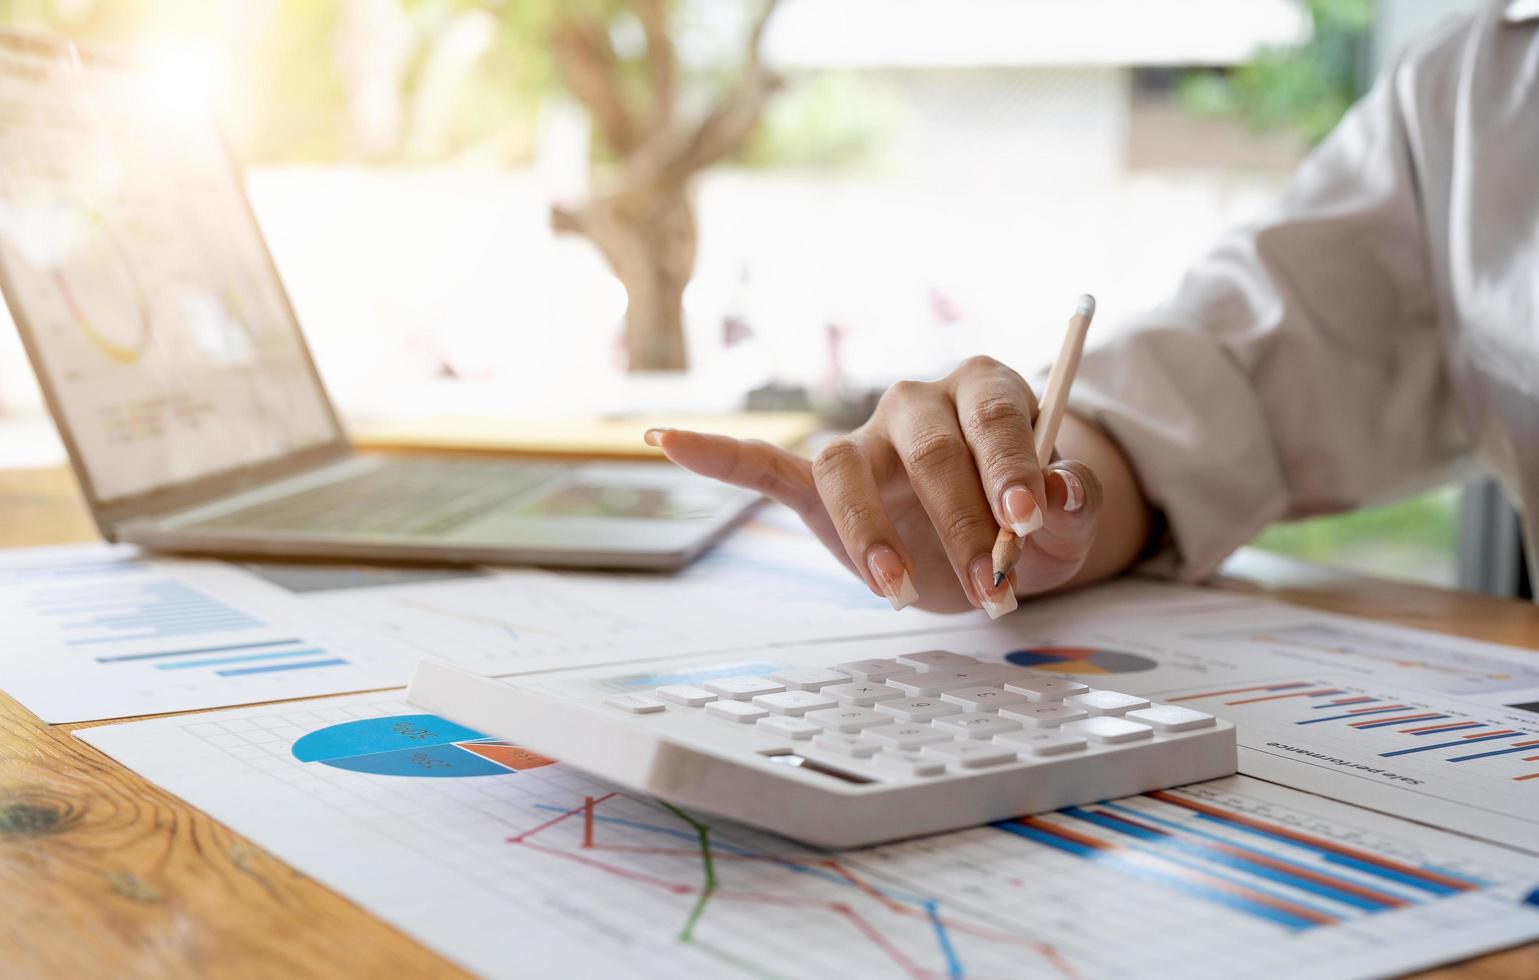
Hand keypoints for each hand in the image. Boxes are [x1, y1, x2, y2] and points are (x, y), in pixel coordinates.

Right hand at [644, 356, 1105, 615]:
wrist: (1000, 537)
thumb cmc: (1032, 518)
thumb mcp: (1072, 518)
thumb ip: (1074, 502)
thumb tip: (1059, 494)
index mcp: (984, 390)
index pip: (991, 413)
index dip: (1008, 462)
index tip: (1028, 518)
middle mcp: (918, 403)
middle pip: (924, 446)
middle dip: (957, 518)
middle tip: (989, 584)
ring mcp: (864, 441)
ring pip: (847, 468)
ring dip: (870, 531)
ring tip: (897, 592)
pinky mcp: (820, 485)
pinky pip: (762, 463)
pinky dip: (717, 453)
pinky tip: (668, 442)